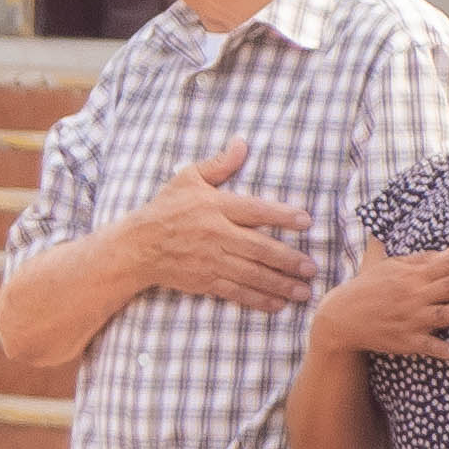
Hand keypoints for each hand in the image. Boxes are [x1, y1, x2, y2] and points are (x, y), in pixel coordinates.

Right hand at [125, 149, 317, 310]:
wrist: (136, 246)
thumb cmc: (166, 209)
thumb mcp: (187, 179)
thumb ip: (219, 164)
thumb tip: (242, 143)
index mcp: (214, 207)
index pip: (254, 210)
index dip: (282, 215)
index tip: (307, 221)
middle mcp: (215, 234)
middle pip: (259, 248)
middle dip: (289, 260)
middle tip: (312, 268)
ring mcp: (210, 259)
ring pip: (252, 273)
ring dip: (280, 284)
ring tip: (305, 291)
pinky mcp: (204, 280)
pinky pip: (236, 291)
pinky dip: (258, 299)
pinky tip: (279, 305)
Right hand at [308, 241, 448, 359]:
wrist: (340, 316)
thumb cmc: (371, 287)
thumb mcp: (393, 267)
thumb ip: (425, 260)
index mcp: (412, 276)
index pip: (447, 264)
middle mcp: (414, 297)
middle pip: (447, 287)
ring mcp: (411, 320)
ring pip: (441, 315)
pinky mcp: (407, 341)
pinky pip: (427, 347)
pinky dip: (443, 350)